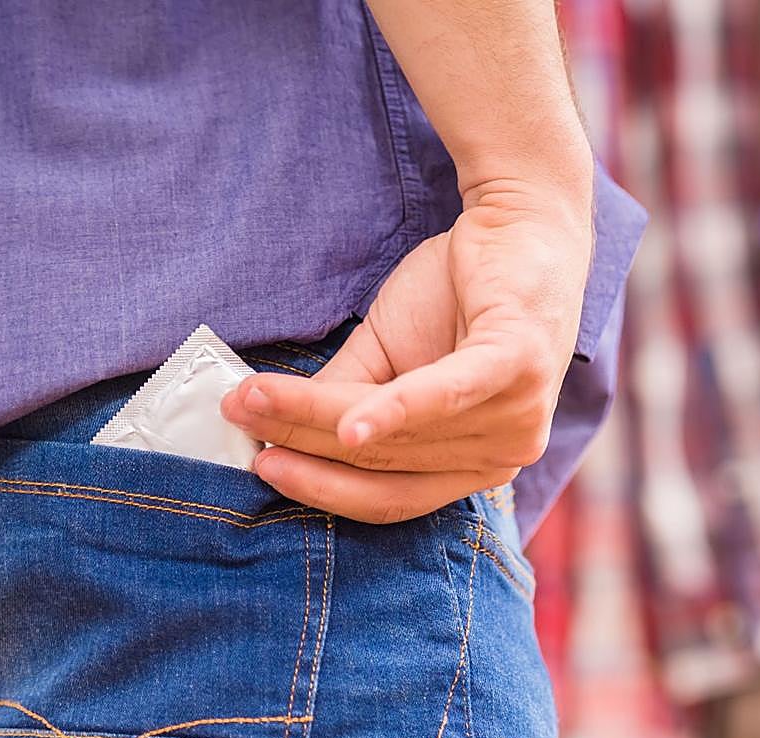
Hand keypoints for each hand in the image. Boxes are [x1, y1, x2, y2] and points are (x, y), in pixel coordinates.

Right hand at [221, 177, 592, 522]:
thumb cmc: (457, 294)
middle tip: (239, 416)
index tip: (259, 465)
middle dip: (302, 441)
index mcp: (476, 464)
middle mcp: (504, 453)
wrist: (520, 222)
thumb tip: (274, 431)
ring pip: (398, 431)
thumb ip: (344, 400)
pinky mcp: (520, 363)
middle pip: (384, 461)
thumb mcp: (388, 357)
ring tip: (255, 398)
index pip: (389, 494)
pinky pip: (446, 396)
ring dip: (318, 417)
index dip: (321, 486)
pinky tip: (350, 425)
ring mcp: (519, 414)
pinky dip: (394, 411)